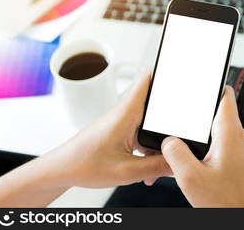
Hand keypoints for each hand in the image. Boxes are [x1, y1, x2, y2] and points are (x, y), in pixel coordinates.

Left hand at [0, 72, 171, 206]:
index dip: (166, 72)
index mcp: (126, 113)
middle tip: (181, 135)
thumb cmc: (83, 164)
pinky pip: (142, 135)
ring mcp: (124, 122)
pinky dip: (149, 148)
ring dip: (158, 140)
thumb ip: (157, 166)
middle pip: (157, 104)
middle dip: (170, 120)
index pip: (148, 79)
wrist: (61, 170)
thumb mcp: (126, 171)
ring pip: (150, 124)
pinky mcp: (122, 132)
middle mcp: (126, 113)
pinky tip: (148, 165)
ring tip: (161, 161)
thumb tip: (178, 162)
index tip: (181, 74)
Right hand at [161, 86, 243, 207]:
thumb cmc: (230, 203)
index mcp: (229, 133)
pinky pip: (218, 143)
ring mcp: (238, 148)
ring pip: (214, 129)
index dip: (210, 83)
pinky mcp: (236, 158)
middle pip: (214, 111)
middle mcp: (237, 136)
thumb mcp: (191, 178)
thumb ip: (175, 154)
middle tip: (178, 118)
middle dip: (195, 114)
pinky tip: (190, 160)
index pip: (224, 94)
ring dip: (198, 134)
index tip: (197, 78)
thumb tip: (168, 141)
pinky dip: (203, 146)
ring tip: (181, 143)